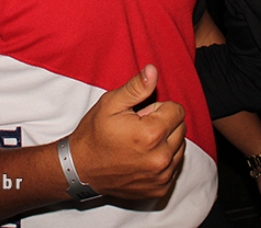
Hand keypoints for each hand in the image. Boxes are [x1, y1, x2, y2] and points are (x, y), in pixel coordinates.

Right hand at [68, 65, 185, 198]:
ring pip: (179, 148)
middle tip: (139, 128)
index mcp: (152, 134)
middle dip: (164, 124)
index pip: (177, 110)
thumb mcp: (111, 104)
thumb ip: (136, 87)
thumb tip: (153, 70)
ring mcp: (161, 176)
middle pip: (181, 128)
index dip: (159, 108)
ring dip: (166, 143)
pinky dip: (162, 161)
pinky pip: (173, 167)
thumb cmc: (94, 134)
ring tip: (140, 144)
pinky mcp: (159, 189)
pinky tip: (142, 159)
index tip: (142, 114)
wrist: (80, 169)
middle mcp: (161, 157)